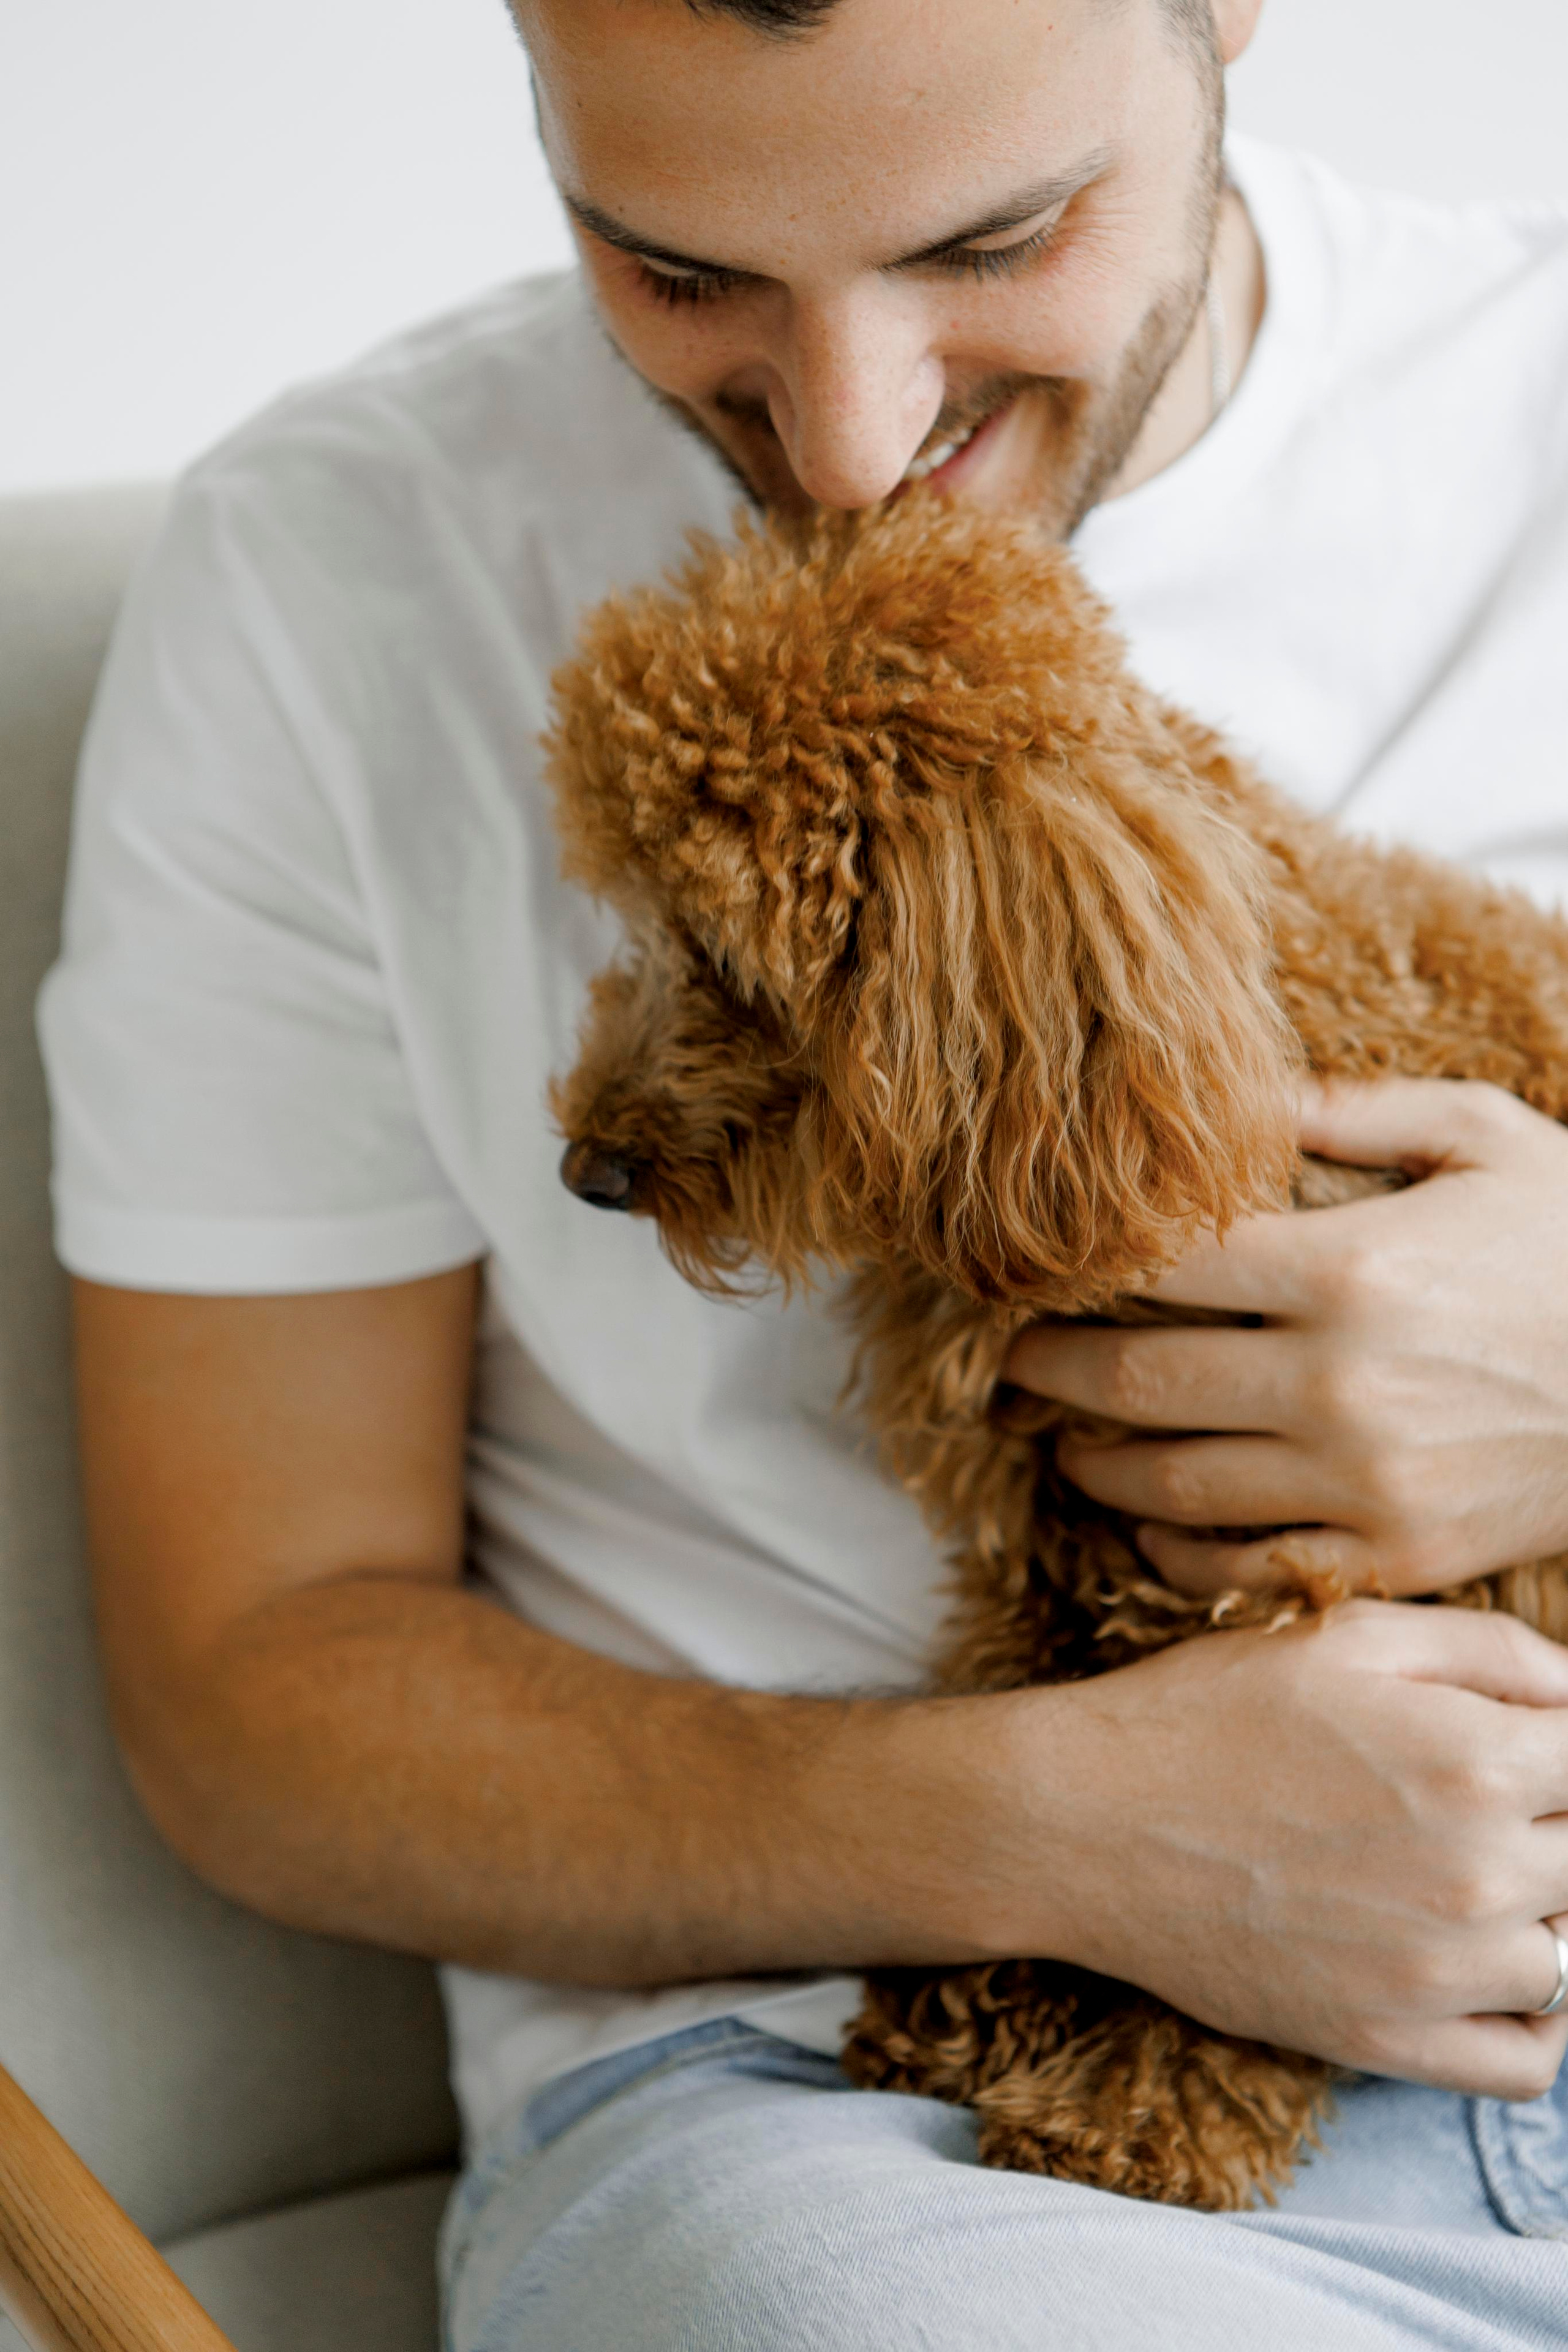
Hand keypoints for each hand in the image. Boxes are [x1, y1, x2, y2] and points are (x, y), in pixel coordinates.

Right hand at [1002, 1602, 1567, 2095]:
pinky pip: (1530, 2062)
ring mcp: (1437, 1970)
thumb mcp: (1345, 1635)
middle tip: (1490, 1804)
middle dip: (1553, 1823)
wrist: (1084, 1820)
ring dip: (1544, 1912)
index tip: (1529, 1751)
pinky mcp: (1386, 2041)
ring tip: (1480, 1873)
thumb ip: (1488, 1649)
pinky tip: (1500, 1970)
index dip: (1566, 1750)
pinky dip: (1543, 2023)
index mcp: (1476, 1756)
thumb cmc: (1209, 1711)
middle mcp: (1477, 1869)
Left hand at [1005, 1077, 1567, 1600]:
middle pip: (1135, 1377)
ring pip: (1169, 1482)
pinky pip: (1241, 1565)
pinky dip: (1170, 1551)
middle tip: (1012, 1358)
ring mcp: (1363, 1482)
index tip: (1038, 1265)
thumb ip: (1349, 1112)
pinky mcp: (1393, 1556)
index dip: (1081, 1263)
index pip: (1163, 1263)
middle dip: (1049, 1366)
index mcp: (1349, 1267)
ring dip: (1089, 1461)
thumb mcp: (1486, 1138)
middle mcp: (1338, 1383)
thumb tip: (1235, 1094)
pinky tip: (1145, 1523)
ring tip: (1060, 1438)